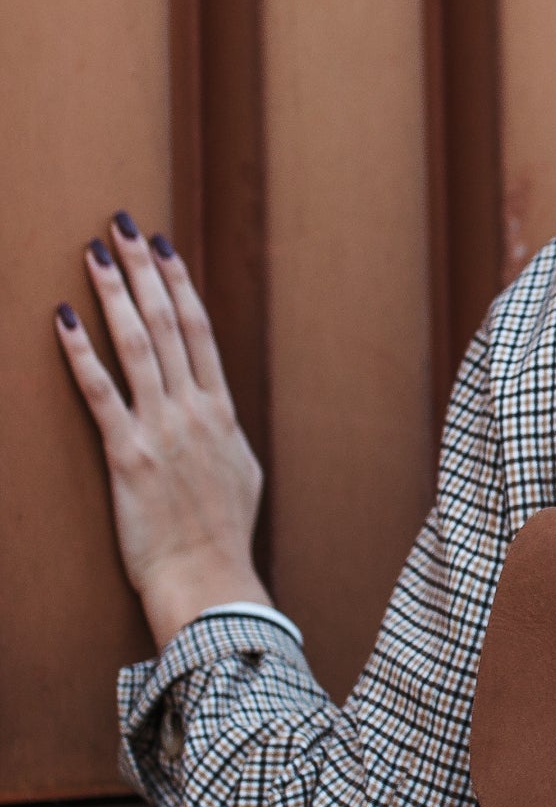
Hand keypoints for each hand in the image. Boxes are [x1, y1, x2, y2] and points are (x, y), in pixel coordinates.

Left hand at [55, 213, 270, 650]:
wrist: (210, 581)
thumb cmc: (223, 538)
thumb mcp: (241, 476)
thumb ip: (224, 438)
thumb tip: (216, 415)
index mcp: (222, 415)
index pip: (200, 334)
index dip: (180, 286)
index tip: (165, 248)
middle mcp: (195, 412)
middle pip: (169, 325)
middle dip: (145, 270)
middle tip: (124, 225)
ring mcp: (164, 431)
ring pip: (138, 346)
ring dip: (115, 294)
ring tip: (94, 253)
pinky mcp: (129, 456)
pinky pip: (101, 392)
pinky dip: (81, 353)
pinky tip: (63, 319)